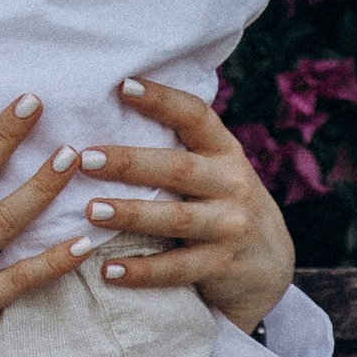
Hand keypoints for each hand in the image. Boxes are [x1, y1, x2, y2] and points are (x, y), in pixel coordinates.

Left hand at [72, 76, 294, 333]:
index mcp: (224, 152)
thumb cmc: (223, 206)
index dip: (162, 100)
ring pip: (177, 219)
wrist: (271, 267)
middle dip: (129, 163)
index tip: (122, 86)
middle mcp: (232, 184)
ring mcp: (230, 227)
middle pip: (178, 169)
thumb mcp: (216, 171)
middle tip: (84, 158)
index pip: (196, 116)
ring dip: (131, 214)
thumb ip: (181, 149)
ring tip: (90, 211)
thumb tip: (115, 107)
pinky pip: (177, 269)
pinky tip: (108, 270)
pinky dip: (142, 270)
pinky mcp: (222, 266)